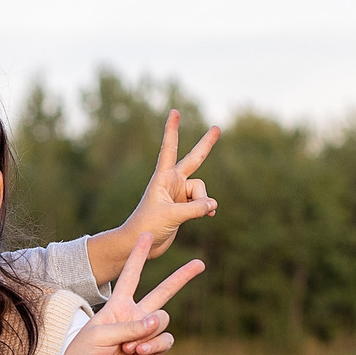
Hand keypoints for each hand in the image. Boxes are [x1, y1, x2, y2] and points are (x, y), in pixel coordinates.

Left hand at [58, 233, 203, 354]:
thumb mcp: (99, 333)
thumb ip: (129, 326)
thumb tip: (158, 323)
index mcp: (117, 305)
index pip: (130, 275)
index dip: (138, 255)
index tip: (146, 234)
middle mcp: (135, 316)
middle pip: (163, 292)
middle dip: (181, 277)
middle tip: (200, 264)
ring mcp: (145, 334)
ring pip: (163, 319)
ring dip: (148, 332)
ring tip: (128, 347)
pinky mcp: (153, 351)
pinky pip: (166, 340)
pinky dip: (154, 344)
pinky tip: (139, 352)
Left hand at [121, 109, 219, 259]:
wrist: (139, 242)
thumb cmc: (147, 226)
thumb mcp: (172, 216)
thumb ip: (194, 208)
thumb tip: (214, 204)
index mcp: (163, 177)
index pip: (169, 148)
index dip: (172, 130)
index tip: (174, 112)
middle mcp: (172, 182)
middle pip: (194, 159)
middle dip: (206, 145)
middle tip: (217, 128)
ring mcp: (179, 193)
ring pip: (202, 191)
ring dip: (203, 202)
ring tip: (200, 213)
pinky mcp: (184, 206)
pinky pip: (203, 202)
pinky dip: (206, 207)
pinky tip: (209, 214)